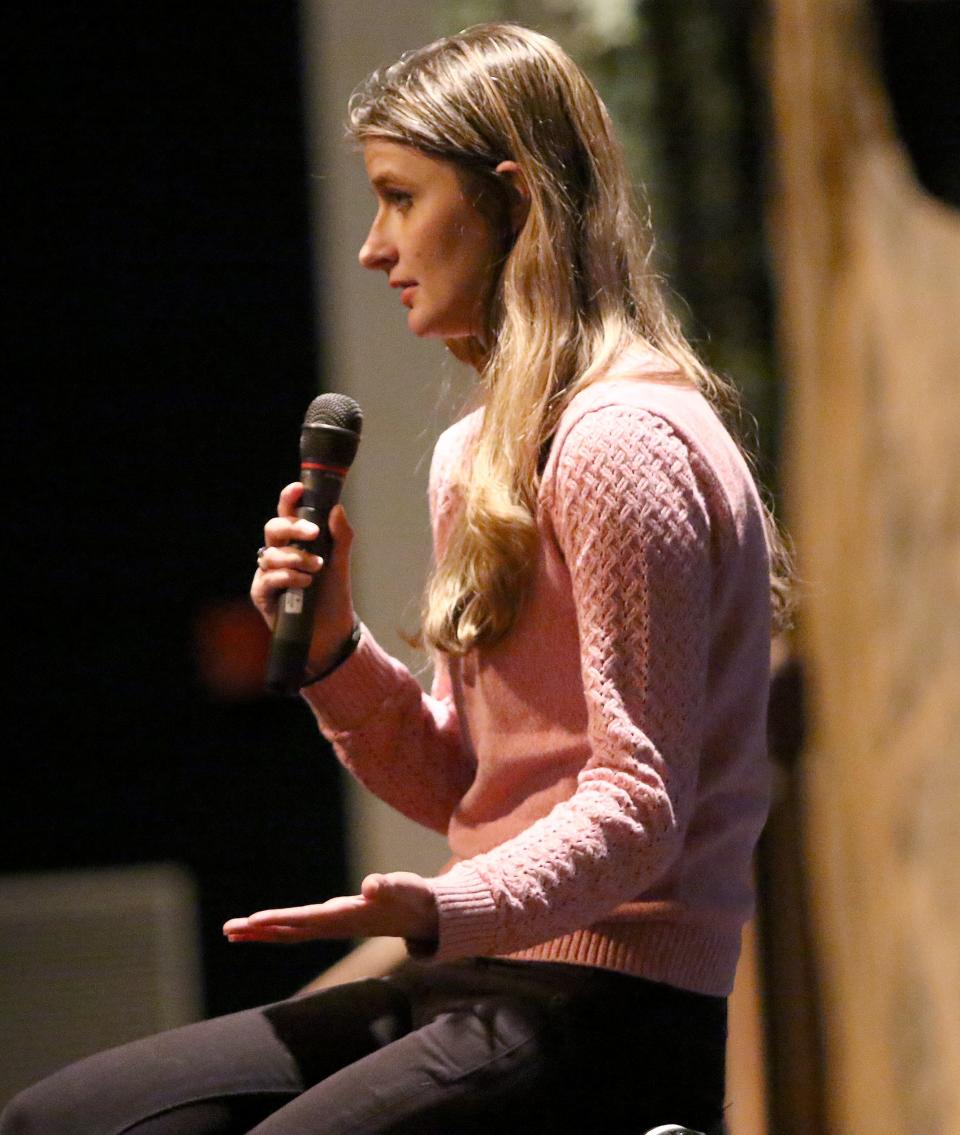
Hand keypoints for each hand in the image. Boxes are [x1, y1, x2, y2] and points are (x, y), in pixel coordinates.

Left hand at [223, 872, 438, 944]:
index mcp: (347, 916)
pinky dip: (275, 928)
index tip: (254, 920)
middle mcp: (334, 925)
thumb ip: (388, 886)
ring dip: (261, 932)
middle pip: (290, 930)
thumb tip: (371, 885)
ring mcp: (331, 926)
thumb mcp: (404, 887)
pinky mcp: (331, 923)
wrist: (421, 916)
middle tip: (228, 929)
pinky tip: (259, 928)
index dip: (280, 919)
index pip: (306, 919)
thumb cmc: (412, 896)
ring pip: (289, 932)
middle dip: (260, 930)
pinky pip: (296, 928)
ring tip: (231, 931)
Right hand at [251, 483, 355, 674]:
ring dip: (296, 558)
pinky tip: (305, 582)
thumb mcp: (341, 563)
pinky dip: (288, 576)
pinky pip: (268, 578)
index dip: (288, 500)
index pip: (287, 514)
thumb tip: (337, 509)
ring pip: (272, 554)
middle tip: (313, 533)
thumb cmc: (332, 595)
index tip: (298, 489)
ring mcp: (268, 573)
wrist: (331, 631)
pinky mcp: (262, 594)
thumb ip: (341, 537)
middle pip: (273, 529)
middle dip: (292, 527)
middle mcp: (279, 554)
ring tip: (316, 568)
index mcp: (296, 542)